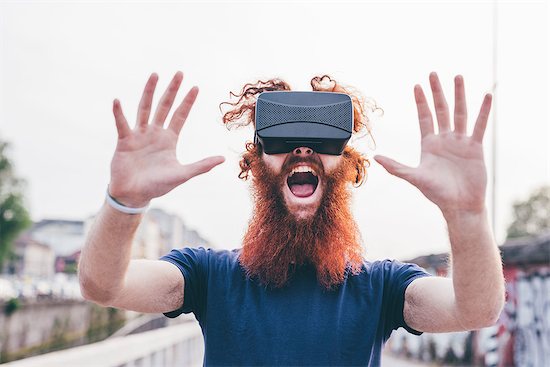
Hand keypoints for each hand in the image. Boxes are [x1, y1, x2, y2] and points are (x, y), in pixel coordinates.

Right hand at [108, 72, 224, 206]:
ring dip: (150, 92)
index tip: (195, 87)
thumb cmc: (157, 185)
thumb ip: (201, 166)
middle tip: (179, 73)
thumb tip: (222, 159)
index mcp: (168, 139)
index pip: (180, 116)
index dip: (187, 102)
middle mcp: (154, 133)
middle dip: (172, 90)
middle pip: (165, 106)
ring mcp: (139, 135)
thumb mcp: (182, 174)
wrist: (134, 195)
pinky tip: (117, 101)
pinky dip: (119, 113)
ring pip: (145, 108)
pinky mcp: (124, 141)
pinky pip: (122, 124)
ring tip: (155, 75)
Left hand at [374, 72, 491, 217]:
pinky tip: (486, 96)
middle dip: (436, 92)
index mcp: (429, 144)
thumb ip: (396, 167)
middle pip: (440, 110)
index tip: (417, 85)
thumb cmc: (437, 193)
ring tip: (458, 76)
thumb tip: (375, 158)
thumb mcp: (414, 177)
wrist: (459, 205)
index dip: (420, 102)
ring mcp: (461, 142)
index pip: (424, 117)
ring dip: (459, 95)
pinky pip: (479, 126)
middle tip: (433, 73)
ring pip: (460, 113)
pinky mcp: (475, 147)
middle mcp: (445, 139)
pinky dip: (483, 111)